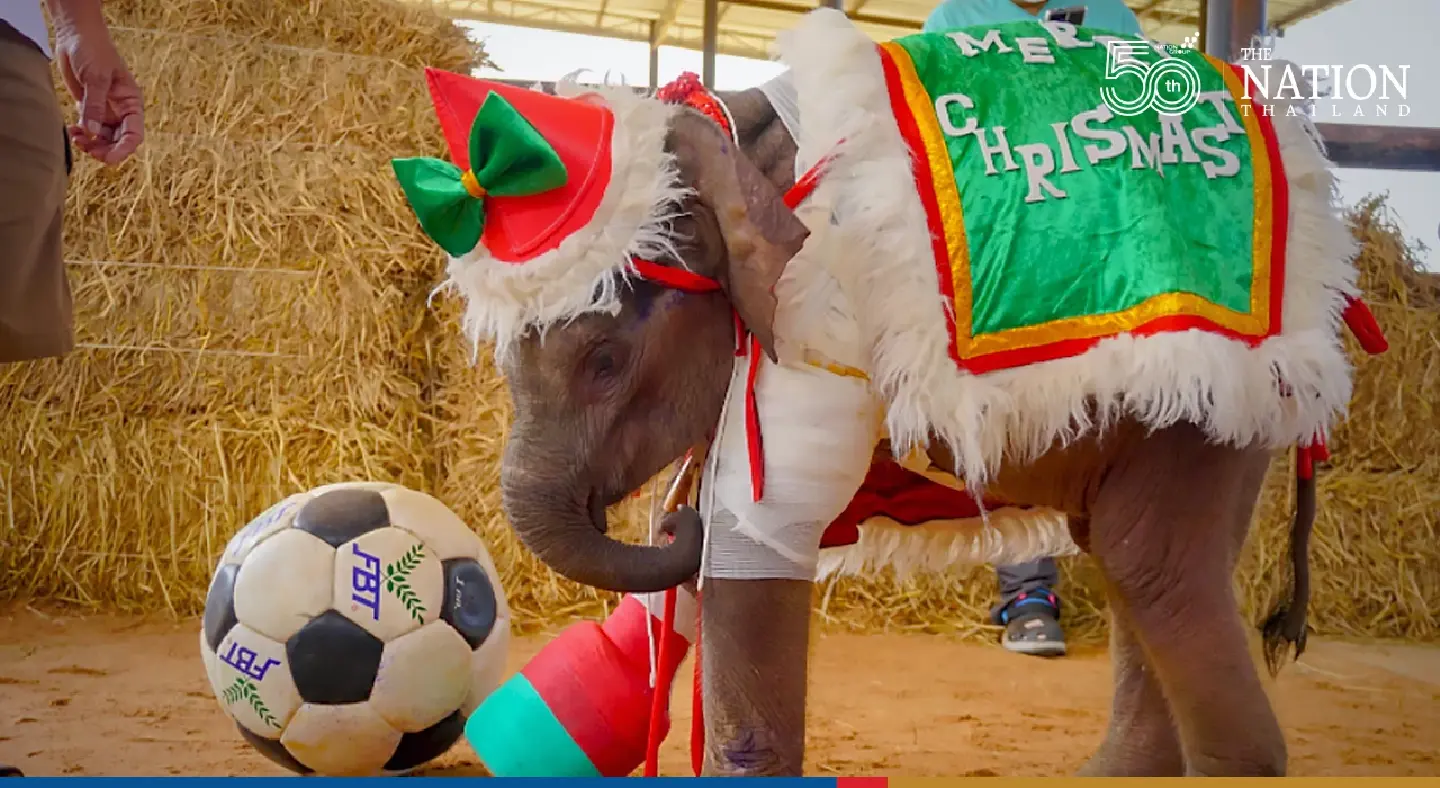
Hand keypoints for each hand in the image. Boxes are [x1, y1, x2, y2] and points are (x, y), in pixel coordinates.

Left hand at [49, 1, 143, 164]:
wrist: (76, 36)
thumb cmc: (93, 51)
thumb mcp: (96, 78)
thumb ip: (95, 105)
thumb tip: (92, 131)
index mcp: (131, 103)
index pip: (133, 134)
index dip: (123, 149)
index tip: (108, 158)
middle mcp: (120, 110)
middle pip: (118, 141)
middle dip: (104, 149)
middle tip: (87, 149)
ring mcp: (105, 110)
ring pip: (103, 138)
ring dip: (91, 143)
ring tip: (76, 139)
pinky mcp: (89, 107)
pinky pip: (88, 129)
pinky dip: (81, 134)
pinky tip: (72, 131)